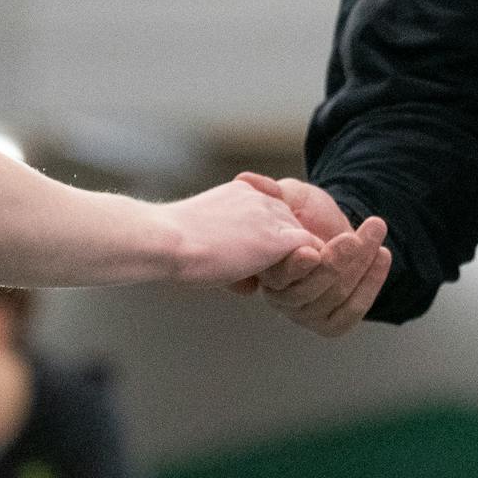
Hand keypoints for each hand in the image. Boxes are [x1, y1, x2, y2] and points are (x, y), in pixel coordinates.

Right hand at [162, 181, 320, 286]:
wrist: (167, 240)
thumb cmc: (173, 245)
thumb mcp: (205, 238)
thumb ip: (230, 251)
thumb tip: (249, 285)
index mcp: (241, 193)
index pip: (271, 215)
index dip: (266, 243)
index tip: (257, 264)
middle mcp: (260, 199)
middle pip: (290, 225)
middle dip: (286, 252)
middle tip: (283, 278)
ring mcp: (271, 218)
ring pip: (301, 238)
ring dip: (299, 260)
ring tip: (299, 282)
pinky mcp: (278, 240)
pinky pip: (309, 250)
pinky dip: (310, 265)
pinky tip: (307, 280)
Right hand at [233, 173, 390, 336]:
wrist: (332, 225)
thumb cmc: (304, 211)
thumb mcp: (290, 195)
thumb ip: (271, 192)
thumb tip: (246, 180)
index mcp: (264, 269)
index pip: (277, 275)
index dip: (296, 266)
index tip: (313, 250)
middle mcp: (280, 297)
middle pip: (308, 290)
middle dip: (335, 262)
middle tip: (353, 238)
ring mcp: (305, 313)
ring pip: (334, 296)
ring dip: (360, 264)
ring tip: (376, 229)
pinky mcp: (330, 322)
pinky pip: (352, 311)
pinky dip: (372, 283)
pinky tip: (383, 254)